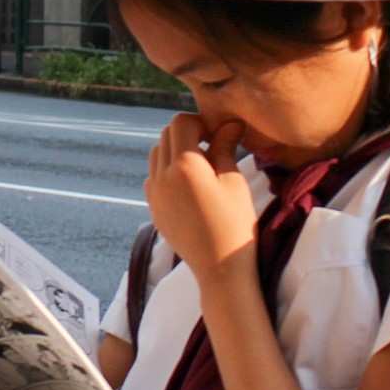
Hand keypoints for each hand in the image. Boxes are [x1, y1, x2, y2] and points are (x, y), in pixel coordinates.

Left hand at [144, 115, 256, 277]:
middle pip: (167, 135)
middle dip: (188, 134)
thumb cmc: (236, 223)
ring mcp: (154, 193)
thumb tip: (229, 122)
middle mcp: (162, 176)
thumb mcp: (234, 181)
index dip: (201, 122)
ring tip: (201, 168)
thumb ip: (225, 147)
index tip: (217, 135)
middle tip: (211, 148)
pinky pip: (154, 177)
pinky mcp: (153, 208)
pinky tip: (189, 186)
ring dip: (175, 151)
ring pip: (157, 154)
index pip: (181, 122)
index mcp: (185, 165)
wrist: (220, 268)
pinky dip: (167, 171)